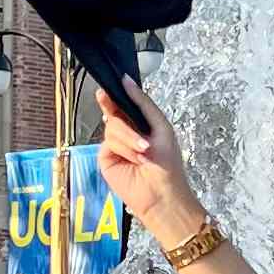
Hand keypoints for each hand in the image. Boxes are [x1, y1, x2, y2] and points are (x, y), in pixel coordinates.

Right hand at [94, 81, 201, 251]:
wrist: (163, 193)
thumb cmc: (168, 162)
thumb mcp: (160, 125)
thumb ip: (142, 102)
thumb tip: (125, 80)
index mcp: (139, 124)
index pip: (123, 104)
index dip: (116, 95)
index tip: (109, 87)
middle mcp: (125, 133)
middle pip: (114, 112)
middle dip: (123, 118)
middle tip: (130, 126)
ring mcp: (115, 145)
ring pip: (112, 127)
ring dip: (130, 138)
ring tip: (143, 153)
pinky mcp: (106, 158)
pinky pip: (109, 142)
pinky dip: (124, 148)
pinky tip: (135, 159)